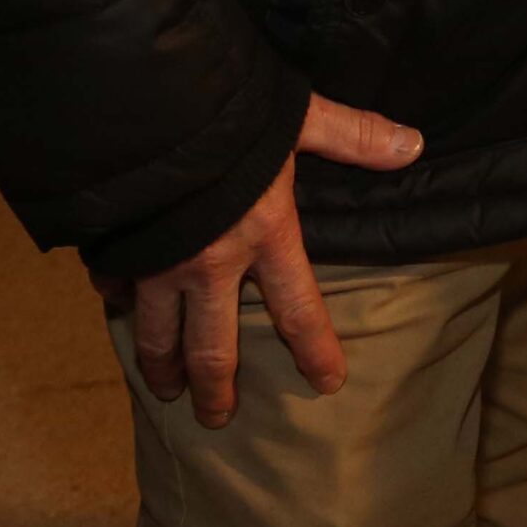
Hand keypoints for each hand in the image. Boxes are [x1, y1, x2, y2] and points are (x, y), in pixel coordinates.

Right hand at [122, 93, 421, 426]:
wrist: (147, 108)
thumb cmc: (231, 114)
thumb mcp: (300, 118)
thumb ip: (352, 135)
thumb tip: (412, 145)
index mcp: (263, 235)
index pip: (298, 308)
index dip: (315, 349)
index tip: (328, 383)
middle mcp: (209, 264)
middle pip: (213, 346)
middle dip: (216, 388)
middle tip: (216, 418)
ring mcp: (156, 265)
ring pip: (158, 335)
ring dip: (162, 367)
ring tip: (166, 391)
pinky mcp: (115, 252)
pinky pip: (115, 291)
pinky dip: (118, 304)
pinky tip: (120, 310)